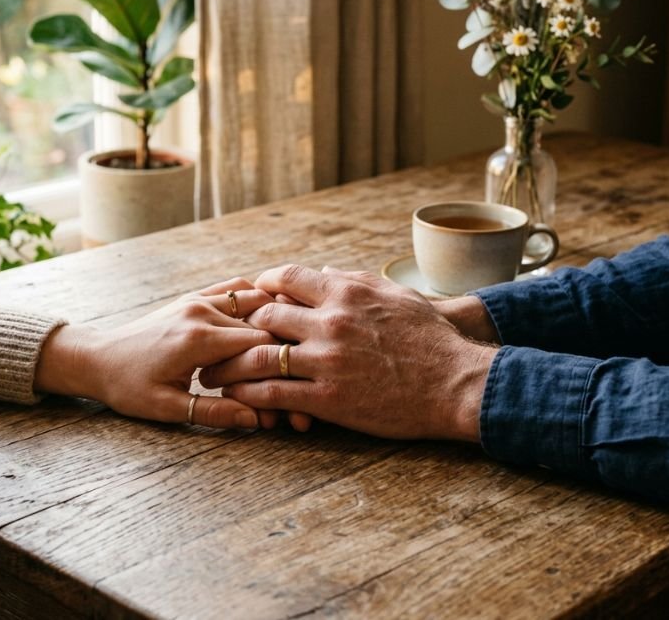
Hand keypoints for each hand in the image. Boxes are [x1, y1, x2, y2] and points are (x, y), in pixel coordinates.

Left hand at [35, 278, 276, 428]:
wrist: (97, 358)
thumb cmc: (128, 387)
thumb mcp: (168, 408)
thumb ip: (214, 412)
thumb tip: (256, 419)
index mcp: (197, 339)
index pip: (260, 346)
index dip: (283, 372)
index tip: (296, 397)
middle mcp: (201, 312)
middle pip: (262, 326)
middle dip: (285, 354)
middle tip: (304, 381)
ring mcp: (198, 299)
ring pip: (256, 301)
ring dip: (278, 323)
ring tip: (297, 347)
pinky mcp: (195, 297)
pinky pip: (236, 289)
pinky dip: (259, 300)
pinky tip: (273, 320)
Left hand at [200, 265, 496, 440]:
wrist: (457, 383)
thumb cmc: (432, 339)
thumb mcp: (396, 295)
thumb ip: (355, 280)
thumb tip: (323, 270)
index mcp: (346, 291)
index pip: (286, 279)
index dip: (262, 287)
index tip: (250, 297)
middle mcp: (330, 321)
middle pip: (263, 316)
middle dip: (238, 326)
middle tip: (222, 335)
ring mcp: (326, 361)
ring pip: (258, 356)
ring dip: (229, 364)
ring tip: (212, 371)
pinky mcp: (328, 398)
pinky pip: (273, 394)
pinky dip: (248, 395)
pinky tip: (235, 398)